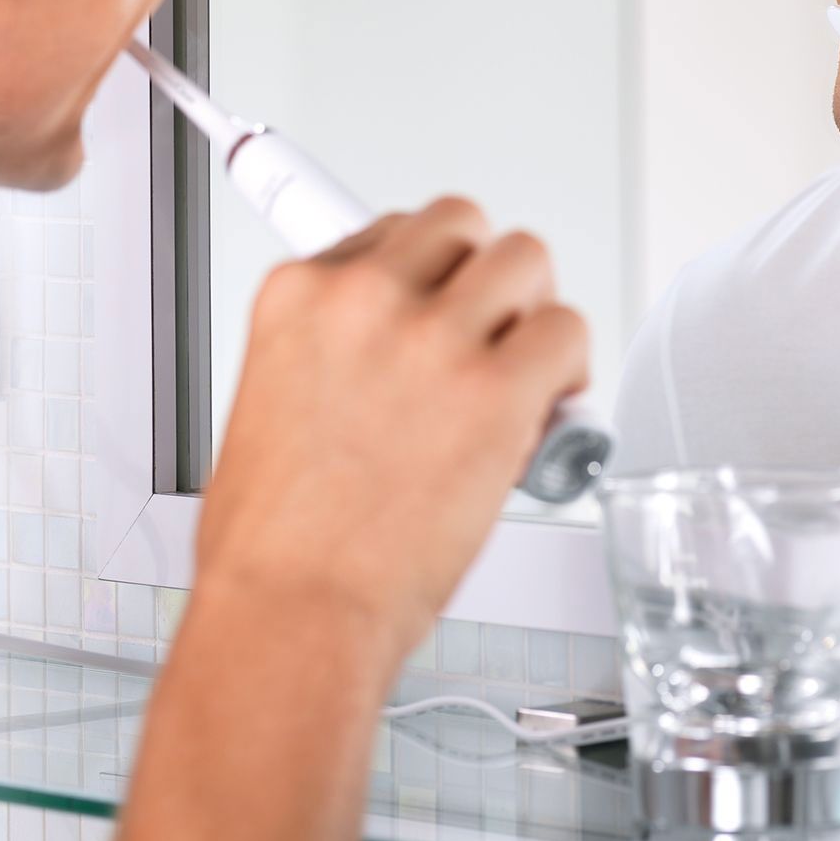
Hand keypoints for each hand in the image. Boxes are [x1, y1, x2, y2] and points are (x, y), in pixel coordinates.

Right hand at [197, 198, 588, 664]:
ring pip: (526, 260)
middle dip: (486, 277)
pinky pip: (567, 332)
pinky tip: (551, 407)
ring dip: (534, 311)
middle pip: (464, 226)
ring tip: (525, 367)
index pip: (391, 231)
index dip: (428, 272)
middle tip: (493, 333)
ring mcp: (433, 340)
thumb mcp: (268, 403)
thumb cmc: (275, 543)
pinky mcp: (496, 391)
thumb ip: (330, 349)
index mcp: (299, 296)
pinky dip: (570, 366)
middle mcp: (366, 300)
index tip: (439, 292)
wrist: (291, 614)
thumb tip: (386, 352)